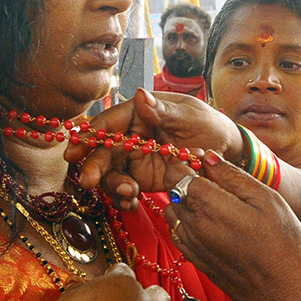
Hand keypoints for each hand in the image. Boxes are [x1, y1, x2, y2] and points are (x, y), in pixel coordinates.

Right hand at [69, 90, 243, 207]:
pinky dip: (124, 198)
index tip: (74, 150)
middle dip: (94, 167)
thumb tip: (140, 96)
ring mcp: (135, 157)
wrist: (226, 151)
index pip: (109, 122)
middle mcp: (132, 134)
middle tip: (90, 182)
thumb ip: (163, 111)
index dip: (90, 135)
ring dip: (114, 185)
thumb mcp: (190, 116)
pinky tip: (131, 204)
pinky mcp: (142, 177)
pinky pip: (124, 188)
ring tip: (130, 194)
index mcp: (140, 112)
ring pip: (110, 172)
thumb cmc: (209, 125)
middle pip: (104, 150)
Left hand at [166, 151, 300, 300]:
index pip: (175, 173)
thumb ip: (232, 175)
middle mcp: (193, 224)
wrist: (279, 291)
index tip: (198, 158)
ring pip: (172, 212)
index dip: (183, 161)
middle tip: (207, 175)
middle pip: (171, 191)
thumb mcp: (265, 198)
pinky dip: (186, 220)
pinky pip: (178, 231)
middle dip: (182, 178)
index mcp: (209, 204)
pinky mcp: (195, 258)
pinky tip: (209, 220)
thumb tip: (209, 157)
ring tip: (211, 198)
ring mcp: (191, 244)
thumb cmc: (280, 243)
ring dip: (183, 200)